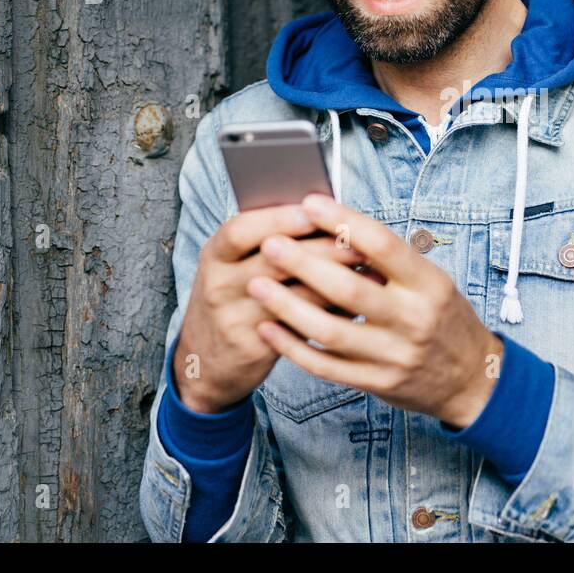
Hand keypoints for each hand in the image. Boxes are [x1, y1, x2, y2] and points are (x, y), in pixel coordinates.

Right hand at [174, 203, 369, 413]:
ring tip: (369, 271)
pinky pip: (299, 328)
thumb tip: (326, 214)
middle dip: (322, 248)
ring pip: (292, 296)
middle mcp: (219, 284)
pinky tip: (358, 306)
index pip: (242, 229)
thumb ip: (268, 242)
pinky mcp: (254, 348)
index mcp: (216, 254)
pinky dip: (331, 314)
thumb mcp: (234, 267)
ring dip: (335, 282)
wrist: (205, 362)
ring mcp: (234, 318)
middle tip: (359, 241)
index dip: (279, 218)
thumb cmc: (234, 298)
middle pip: (273, 260)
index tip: (315, 210)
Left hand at [246, 193, 503, 427]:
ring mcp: (395, 355)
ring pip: (331, 331)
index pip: (383, 245)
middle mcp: (413, 318)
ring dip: (288, 307)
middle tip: (270, 244)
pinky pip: (326, 366)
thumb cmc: (443, 318)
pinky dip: (293, 348)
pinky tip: (268, 328)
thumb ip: (390, 260)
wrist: (472, 378)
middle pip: (350, 289)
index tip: (310, 203)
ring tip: (257, 284)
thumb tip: (336, 223)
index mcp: (429, 284)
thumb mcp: (432, 281)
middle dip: (304, 264)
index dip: (344, 222)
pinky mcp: (378, 383)